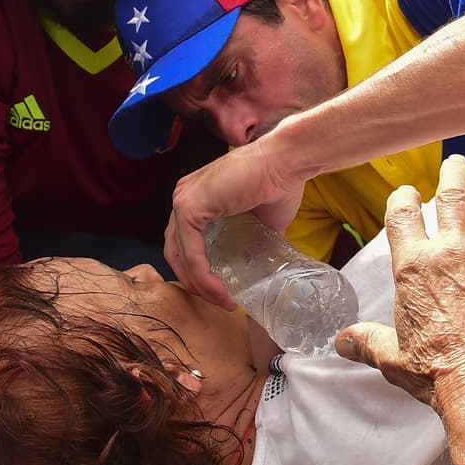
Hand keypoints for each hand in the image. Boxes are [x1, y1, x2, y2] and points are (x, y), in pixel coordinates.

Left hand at [164, 141, 305, 308]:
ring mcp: (183, 200)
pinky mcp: (189, 206)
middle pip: (177, 252)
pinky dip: (202, 276)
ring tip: (224, 301)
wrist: (287, 162)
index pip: (185, 242)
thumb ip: (252, 241)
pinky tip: (220, 290)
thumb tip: (256, 263)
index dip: (200, 271)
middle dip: (196, 282)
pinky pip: (190, 253)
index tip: (223, 291)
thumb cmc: (280, 183)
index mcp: (197, 198)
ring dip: (200, 285)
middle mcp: (183, 197)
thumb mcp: (263, 223)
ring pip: (180, 256)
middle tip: (221, 301)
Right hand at [337, 155, 464, 409]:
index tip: (409, 195)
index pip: (403, 213)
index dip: (404, 198)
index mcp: (415, 265)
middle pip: (454, 195)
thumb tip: (342, 342)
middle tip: (457, 164)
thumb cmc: (436, 370)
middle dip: (455, 173)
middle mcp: (454, 252)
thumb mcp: (392, 357)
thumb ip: (368, 342)